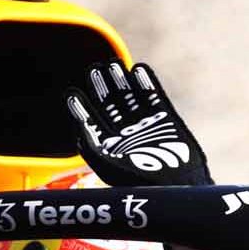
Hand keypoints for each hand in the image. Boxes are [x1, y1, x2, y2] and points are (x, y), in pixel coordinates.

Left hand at [66, 62, 211, 186]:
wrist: (176, 185)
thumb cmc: (139, 180)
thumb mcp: (107, 163)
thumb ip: (91, 143)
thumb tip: (79, 122)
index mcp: (110, 146)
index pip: (92, 121)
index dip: (81, 107)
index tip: (72, 93)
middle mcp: (126, 133)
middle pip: (110, 104)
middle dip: (102, 87)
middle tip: (94, 69)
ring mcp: (146, 125)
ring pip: (131, 97)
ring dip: (122, 80)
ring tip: (113, 64)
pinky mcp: (166, 120)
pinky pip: (154, 97)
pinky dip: (147, 83)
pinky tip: (139, 70)